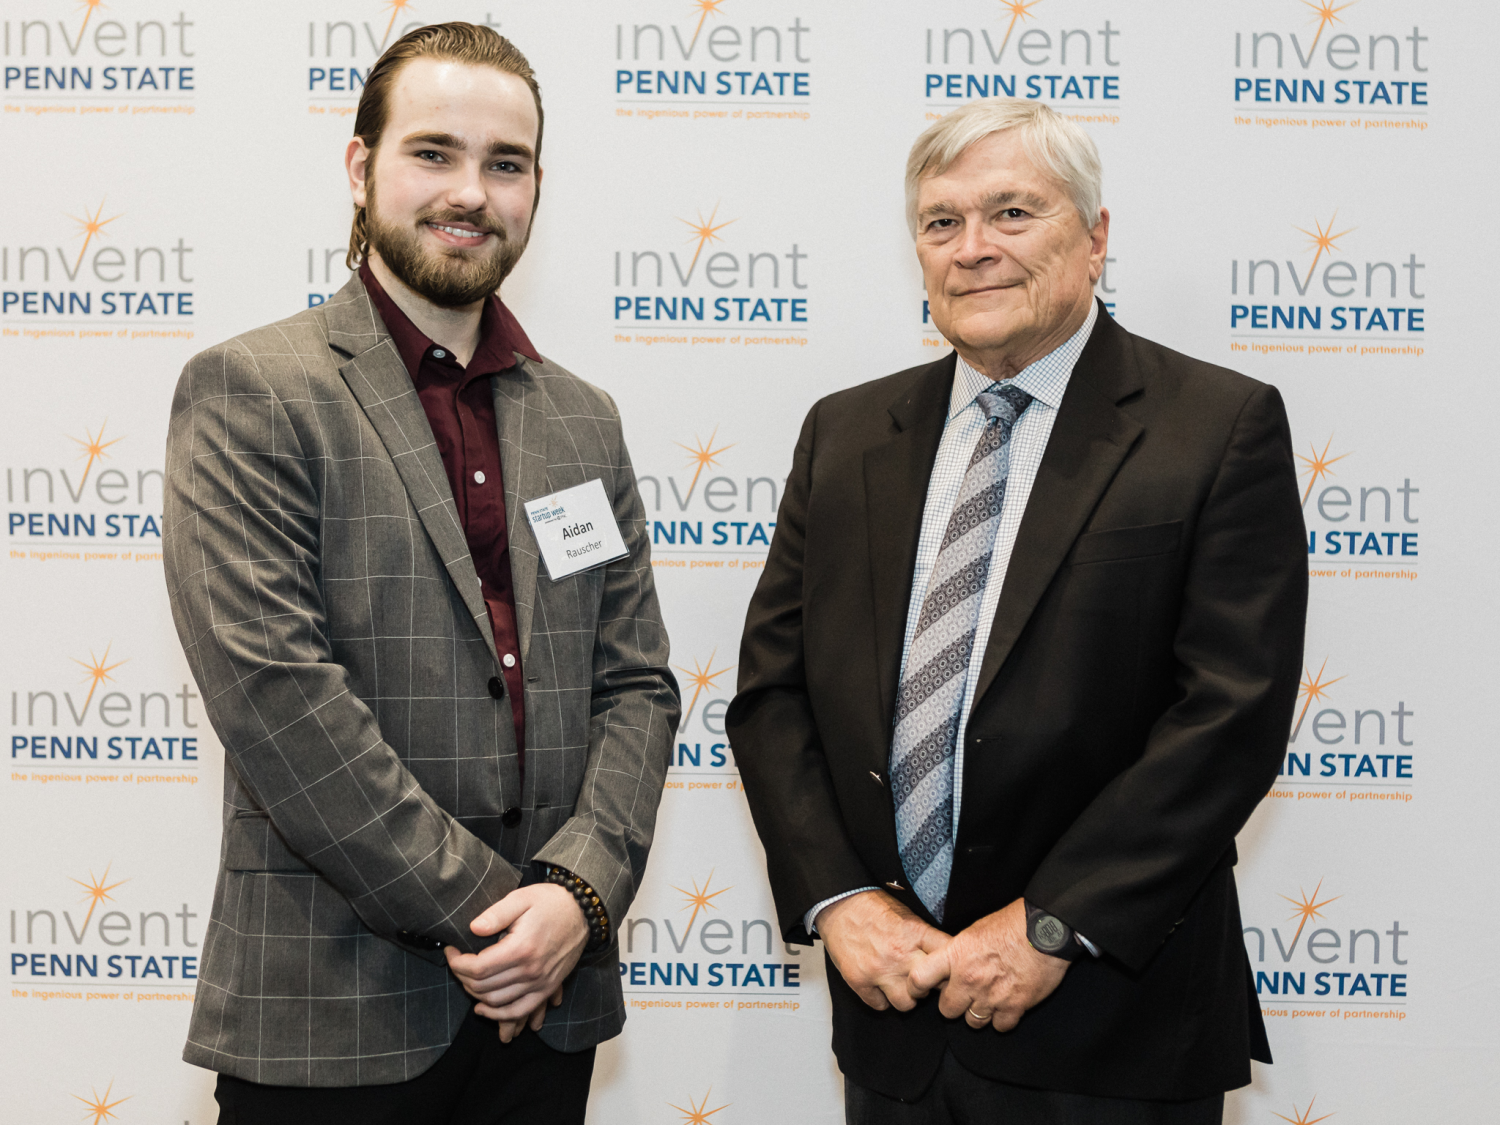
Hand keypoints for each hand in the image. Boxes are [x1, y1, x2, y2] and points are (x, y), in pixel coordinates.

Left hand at [445, 883, 587, 1042]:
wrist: (584, 911)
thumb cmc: (551, 902)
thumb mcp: (522, 898)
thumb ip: (495, 914)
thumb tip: (473, 928)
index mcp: (521, 948)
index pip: (478, 968)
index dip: (457, 963)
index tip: (450, 951)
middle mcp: (531, 971)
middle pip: (484, 987)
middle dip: (462, 977)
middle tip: (456, 963)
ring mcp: (540, 983)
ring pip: (497, 1002)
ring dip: (475, 995)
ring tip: (466, 980)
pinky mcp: (548, 988)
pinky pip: (520, 1011)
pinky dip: (499, 1016)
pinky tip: (484, 1009)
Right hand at [816, 890, 949, 1012]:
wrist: (838, 902)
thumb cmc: (873, 907)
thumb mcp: (907, 915)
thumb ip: (924, 937)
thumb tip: (944, 956)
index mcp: (916, 934)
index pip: (948, 958)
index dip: (952, 967)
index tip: (949, 970)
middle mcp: (900, 954)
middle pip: (931, 987)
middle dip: (930, 986)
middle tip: (925, 981)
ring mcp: (879, 970)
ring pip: (907, 1003)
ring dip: (907, 997)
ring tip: (902, 986)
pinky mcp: (859, 981)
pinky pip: (880, 1005)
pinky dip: (882, 999)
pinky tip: (881, 987)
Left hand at [907, 898, 1068, 1031]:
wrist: (1045, 931)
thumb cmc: (1011, 924)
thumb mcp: (974, 931)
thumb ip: (958, 952)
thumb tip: (951, 966)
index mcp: (955, 955)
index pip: (920, 979)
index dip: (916, 987)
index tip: (919, 990)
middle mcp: (968, 979)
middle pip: (947, 1010)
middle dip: (954, 1005)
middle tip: (964, 996)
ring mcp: (991, 995)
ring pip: (972, 1022)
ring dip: (978, 1014)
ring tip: (987, 1001)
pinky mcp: (1014, 1006)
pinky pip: (1000, 1026)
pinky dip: (1002, 1019)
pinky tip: (1006, 1006)